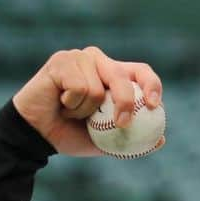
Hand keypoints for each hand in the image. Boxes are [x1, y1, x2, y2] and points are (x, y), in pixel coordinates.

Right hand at [12, 46, 162, 155]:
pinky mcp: (61, 60)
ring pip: (97, 87)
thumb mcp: (107, 142)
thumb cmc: (73, 134)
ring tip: (72, 111)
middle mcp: (100, 61)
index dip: (152, 85)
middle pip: (122, 76)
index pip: (141, 71)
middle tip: (121, 123)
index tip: (154, 105)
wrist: (39, 135)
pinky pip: (78, 86)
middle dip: (125, 102)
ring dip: (86, 111)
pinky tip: (61, 103)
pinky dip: (72, 104)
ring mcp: (80, 58)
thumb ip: (131, 139)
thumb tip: (160, 139)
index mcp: (115, 76)